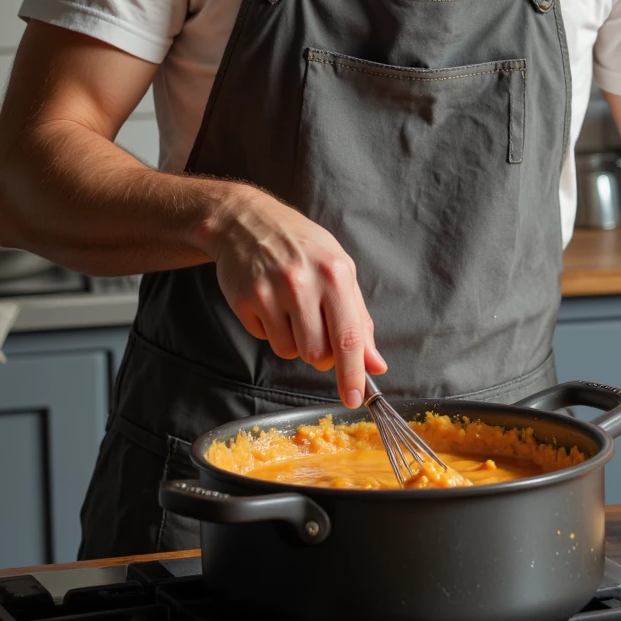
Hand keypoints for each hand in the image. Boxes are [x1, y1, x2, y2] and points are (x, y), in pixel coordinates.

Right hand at [206, 187, 386, 408]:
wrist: (247, 221)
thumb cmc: (302, 246)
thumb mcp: (339, 271)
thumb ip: (359, 320)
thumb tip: (375, 364)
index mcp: (334, 274)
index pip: (348, 337)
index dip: (353, 374)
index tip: (355, 399)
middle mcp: (302, 283)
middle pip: (317, 353)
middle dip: (320, 354)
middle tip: (316, 327)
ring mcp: (270, 291)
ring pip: (290, 352)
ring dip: (294, 341)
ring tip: (290, 308)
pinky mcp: (244, 300)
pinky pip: (265, 339)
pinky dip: (271, 330)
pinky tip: (270, 302)